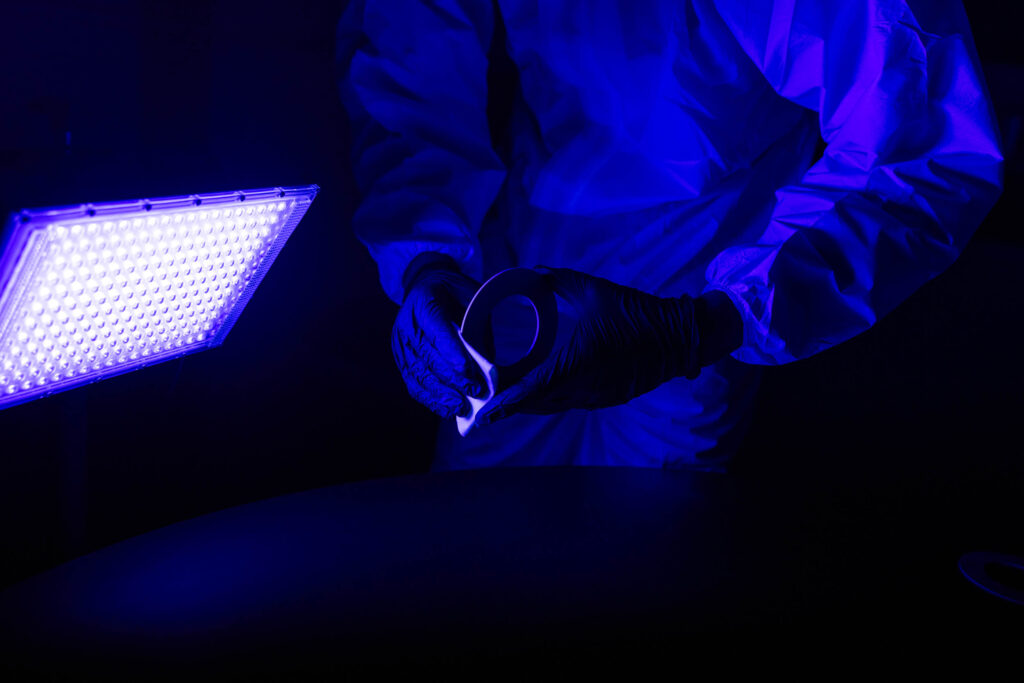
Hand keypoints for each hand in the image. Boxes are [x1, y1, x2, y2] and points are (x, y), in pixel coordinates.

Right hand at [391, 256, 486, 417]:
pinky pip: (413, 383)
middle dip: (452, 379)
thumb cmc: (454, 293)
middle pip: (428, 357)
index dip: (452, 354)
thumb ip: (478, 328)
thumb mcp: (472, 297)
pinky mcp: (401, 359)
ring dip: (441, 395)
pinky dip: (430, 399)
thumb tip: (486, 368)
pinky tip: (446, 410)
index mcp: (424, 301)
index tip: (469, 373)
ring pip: (419, 374)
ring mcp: (400, 343)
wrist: (426, 286)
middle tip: (474, 394)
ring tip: (461, 409)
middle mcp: (407, 324)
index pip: (437, 331)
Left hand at [475, 267, 741, 425]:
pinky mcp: (607, 399)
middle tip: (483, 402)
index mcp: (581, 361)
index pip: (534, 389)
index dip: (506, 403)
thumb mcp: (591, 289)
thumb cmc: (635, 311)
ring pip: (553, 407)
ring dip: (529, 404)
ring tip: (502, 398)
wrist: (679, 337)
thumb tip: (526, 273)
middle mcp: (587, 386)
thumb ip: (555, 280)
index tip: (485, 413)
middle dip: (510, 404)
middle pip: (538, 404)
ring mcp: (598, 397)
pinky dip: (549, 400)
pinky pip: (569, 403)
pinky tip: (535, 392)